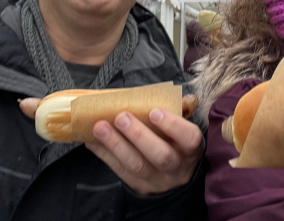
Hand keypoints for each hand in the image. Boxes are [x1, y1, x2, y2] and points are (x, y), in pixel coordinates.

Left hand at [86, 108, 203, 194]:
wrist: (175, 179)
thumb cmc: (177, 143)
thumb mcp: (184, 130)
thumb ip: (179, 112)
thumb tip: (182, 97)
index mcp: (191, 149)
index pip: (189, 138)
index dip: (172, 125)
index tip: (155, 111)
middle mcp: (177, 167)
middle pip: (160, 155)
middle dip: (139, 135)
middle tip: (121, 117)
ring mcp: (156, 179)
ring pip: (136, 165)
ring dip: (116, 144)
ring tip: (100, 127)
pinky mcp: (138, 186)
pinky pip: (119, 170)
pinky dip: (104, 154)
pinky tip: (92, 141)